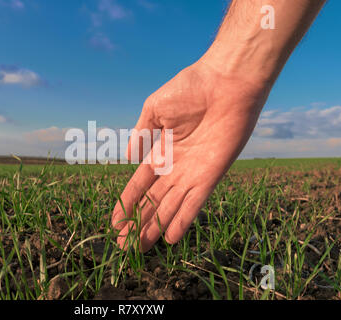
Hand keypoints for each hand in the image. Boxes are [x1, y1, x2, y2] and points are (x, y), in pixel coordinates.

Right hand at [111, 60, 270, 251]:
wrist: (226, 83)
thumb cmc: (190, 88)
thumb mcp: (154, 108)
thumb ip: (141, 134)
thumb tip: (128, 157)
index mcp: (160, 151)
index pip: (140, 183)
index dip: (127, 203)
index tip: (115, 222)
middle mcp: (175, 167)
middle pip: (153, 201)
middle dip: (137, 222)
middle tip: (124, 246)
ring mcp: (192, 173)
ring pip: (169, 206)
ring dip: (155, 226)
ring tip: (140, 247)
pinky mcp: (211, 175)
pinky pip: (194, 203)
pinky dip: (183, 220)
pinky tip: (170, 238)